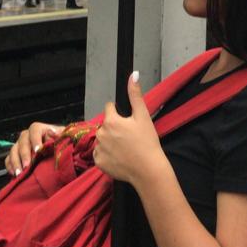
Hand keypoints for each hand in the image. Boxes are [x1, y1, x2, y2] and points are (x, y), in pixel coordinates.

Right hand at [5, 122, 61, 175]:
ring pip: (13, 150)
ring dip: (15, 162)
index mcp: (40, 129)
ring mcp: (20, 145)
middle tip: (27, 166)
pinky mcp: (16, 155)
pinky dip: (10, 166)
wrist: (58, 153)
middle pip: (22, 141)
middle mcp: (28, 136)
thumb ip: (59, 135)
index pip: (35, 129)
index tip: (38, 151)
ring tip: (20, 173)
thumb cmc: (61, 144)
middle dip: (24, 154)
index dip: (35, 139)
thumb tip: (52, 132)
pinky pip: (8, 159)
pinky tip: (14, 175)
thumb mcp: (64, 138)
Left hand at [94, 72, 166, 186]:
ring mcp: (98, 149)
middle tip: (129, 137)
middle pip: (105, 125)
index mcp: (111, 121)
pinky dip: (107, 155)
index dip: (120, 114)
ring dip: (110, 141)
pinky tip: (119, 157)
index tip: (128, 123)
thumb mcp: (143, 116)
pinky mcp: (98, 162)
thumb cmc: (147, 143)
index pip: (109, 109)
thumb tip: (133, 75)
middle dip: (115, 128)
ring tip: (125, 148)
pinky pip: (100, 154)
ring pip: (102, 139)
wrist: (148, 171)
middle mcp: (101, 134)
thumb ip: (135, 95)